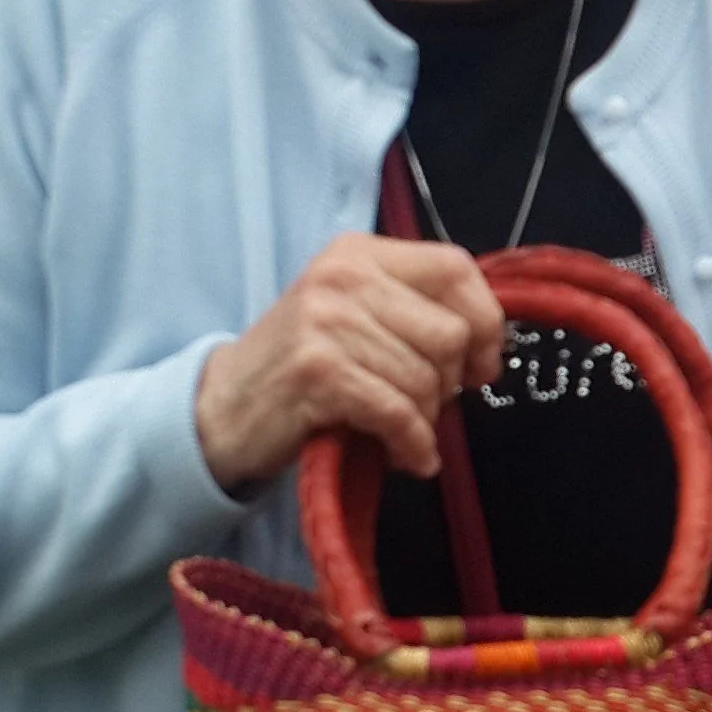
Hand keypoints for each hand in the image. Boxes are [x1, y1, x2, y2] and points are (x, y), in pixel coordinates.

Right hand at [192, 232, 505, 491]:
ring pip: (426, 379)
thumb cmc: (303, 368)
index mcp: (359, 254)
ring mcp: (326, 321)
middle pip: (450, 333)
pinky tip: (405, 457)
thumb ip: (414, 312)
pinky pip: (398, 412)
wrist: (222, 409)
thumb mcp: (354, 316)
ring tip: (402, 432)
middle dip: (450, 383)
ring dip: (425, 420)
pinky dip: (412, 444)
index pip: (455, 268)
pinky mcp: (317, 371)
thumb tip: (489, 344)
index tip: (482, 363)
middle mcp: (343, 277)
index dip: (485, 321)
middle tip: (425, 405)